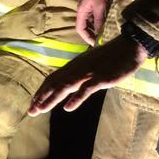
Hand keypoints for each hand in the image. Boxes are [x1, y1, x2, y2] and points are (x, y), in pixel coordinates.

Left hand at [28, 36, 147, 114]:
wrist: (128, 47)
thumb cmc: (110, 58)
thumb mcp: (89, 65)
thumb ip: (78, 75)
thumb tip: (68, 87)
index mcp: (73, 66)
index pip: (53, 79)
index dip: (42, 91)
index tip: (33, 103)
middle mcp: (76, 69)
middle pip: (54, 84)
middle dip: (41, 98)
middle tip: (31, 111)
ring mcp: (88, 73)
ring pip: (65, 86)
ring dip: (52, 99)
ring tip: (41, 109)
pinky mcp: (100, 78)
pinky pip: (86, 89)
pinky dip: (77, 98)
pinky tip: (68, 108)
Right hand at [76, 0, 110, 45]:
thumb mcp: (100, 8)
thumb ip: (99, 21)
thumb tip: (99, 32)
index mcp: (81, 12)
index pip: (80, 29)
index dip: (86, 37)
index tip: (94, 43)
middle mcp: (81, 11)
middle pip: (83, 26)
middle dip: (90, 34)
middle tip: (98, 40)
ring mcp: (85, 8)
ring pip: (88, 22)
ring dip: (93, 28)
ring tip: (101, 34)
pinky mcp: (90, 6)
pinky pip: (91, 17)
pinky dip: (96, 22)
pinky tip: (102, 24)